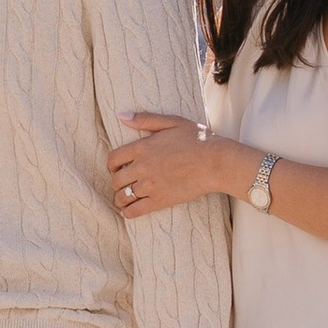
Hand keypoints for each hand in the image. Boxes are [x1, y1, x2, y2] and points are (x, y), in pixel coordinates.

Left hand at [110, 111, 231, 221]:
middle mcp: (142, 167)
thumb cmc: (198, 139)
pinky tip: (129, 210)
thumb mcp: (172, 122)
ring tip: (125, 198)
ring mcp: (150, 185)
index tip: (116, 168)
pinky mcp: (160, 201)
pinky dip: (127, 212)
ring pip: (122, 197)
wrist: (215, 162)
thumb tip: (121, 115)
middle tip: (123, 184)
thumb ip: (145, 119)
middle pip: (116, 180)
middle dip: (116, 182)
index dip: (111, 165)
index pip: (113, 159)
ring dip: (120, 198)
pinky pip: (135, 211)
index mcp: (143, 147)